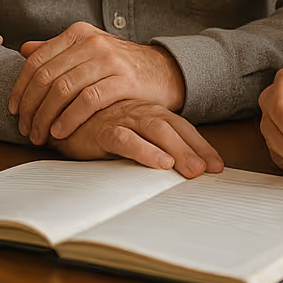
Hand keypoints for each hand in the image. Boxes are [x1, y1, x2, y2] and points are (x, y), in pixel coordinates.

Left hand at [7, 22, 185, 144]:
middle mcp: (91, 42)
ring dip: (46, 117)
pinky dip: (69, 119)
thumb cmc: (120, 65)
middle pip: (46, 77)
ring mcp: (108, 60)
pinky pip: (87, 101)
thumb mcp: (89, 50)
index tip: (13, 109)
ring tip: (40, 135)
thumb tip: (25, 50)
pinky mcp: (123, 80)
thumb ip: (57, 50)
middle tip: (25, 129)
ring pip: (63, 89)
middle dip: (30, 107)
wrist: (163, 71)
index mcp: (78, 33)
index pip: (37, 60)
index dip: (20, 87)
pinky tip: (61, 132)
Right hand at [51, 99, 223, 178]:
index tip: (218, 166)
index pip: (183, 128)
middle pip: (174, 129)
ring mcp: (122, 118)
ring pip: (155, 132)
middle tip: (210, 170)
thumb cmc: (102, 125)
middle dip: (195, 150)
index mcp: (150, 112)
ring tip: (192, 170)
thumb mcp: (132, 134)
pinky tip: (160, 163)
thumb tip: (184, 168)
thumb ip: (153, 144)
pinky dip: (144, 150)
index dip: (202, 145)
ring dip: (177, 150)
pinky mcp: (103, 129)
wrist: (64, 115)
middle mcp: (140, 112)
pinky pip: (126, 139)